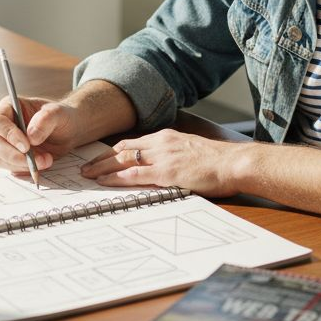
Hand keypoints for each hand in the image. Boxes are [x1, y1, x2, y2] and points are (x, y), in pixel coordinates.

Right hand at [0, 96, 82, 174]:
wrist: (68, 132)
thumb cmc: (61, 117)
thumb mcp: (59, 113)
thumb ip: (46, 119)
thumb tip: (31, 136)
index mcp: (8, 108)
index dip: (8, 134)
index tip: (26, 146)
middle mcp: (2, 126)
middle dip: (15, 156)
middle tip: (37, 160)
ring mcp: (4, 143)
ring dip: (21, 165)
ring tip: (45, 160)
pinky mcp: (10, 158)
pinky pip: (9, 168)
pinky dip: (24, 170)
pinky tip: (40, 165)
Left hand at [78, 129, 244, 196]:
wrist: (235, 163)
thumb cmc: (219, 162)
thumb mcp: (192, 151)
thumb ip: (175, 155)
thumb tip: (164, 167)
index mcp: (167, 138)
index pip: (133, 143)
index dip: (114, 151)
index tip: (101, 158)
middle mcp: (161, 143)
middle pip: (122, 149)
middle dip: (102, 158)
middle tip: (85, 167)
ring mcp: (162, 157)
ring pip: (124, 160)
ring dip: (103, 168)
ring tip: (88, 175)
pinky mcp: (166, 172)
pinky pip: (135, 174)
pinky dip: (117, 178)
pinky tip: (105, 182)